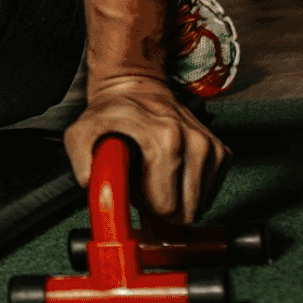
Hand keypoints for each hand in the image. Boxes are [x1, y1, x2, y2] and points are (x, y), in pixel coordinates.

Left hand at [64, 73, 229, 222]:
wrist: (137, 90)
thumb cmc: (112, 114)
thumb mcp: (81, 135)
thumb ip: (82, 166)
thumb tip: (93, 188)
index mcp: (165, 140)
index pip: (165, 207)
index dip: (144, 203)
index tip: (133, 186)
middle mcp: (194, 142)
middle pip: (185, 211)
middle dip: (161, 204)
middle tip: (143, 181)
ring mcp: (210, 147)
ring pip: (198, 205)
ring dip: (175, 196)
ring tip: (156, 174)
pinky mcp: (221, 153)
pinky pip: (209, 194)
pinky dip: (189, 188)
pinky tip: (172, 170)